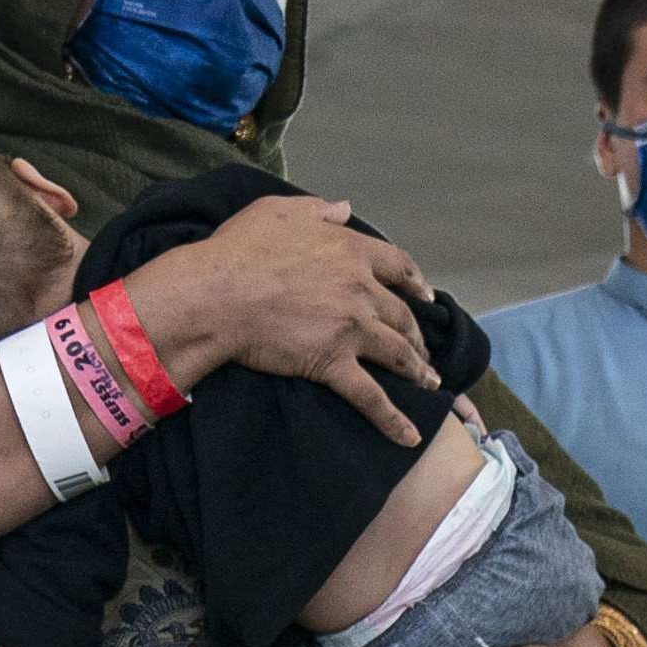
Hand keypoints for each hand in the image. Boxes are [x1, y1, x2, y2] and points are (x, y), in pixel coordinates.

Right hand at [123, 193, 440, 443]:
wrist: (217, 293)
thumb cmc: (241, 249)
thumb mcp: (281, 211)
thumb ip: (320, 211)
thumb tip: (345, 209)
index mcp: (351, 252)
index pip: (398, 266)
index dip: (415, 283)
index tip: (426, 296)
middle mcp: (360, 290)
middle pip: (402, 315)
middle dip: (417, 333)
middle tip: (423, 348)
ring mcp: (351, 328)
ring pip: (397, 353)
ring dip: (418, 370)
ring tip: (430, 383)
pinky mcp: (334, 363)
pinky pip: (372, 397)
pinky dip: (394, 419)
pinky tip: (410, 437)